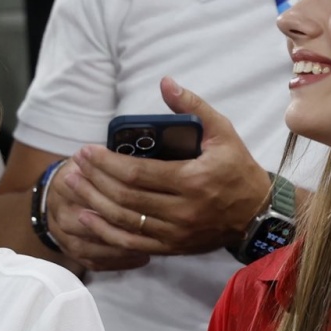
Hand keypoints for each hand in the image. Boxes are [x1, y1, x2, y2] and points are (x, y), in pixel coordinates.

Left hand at [56, 78, 273, 264]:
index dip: (107, 163)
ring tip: (74, 184)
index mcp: (193, 180)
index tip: (87, 149)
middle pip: (126, 197)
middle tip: (75, 163)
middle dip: (94, 179)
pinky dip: (106, 232)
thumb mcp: (223, 132)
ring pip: (124, 220)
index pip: (139, 173)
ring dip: (94, 202)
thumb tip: (165, 82)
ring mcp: (176, 233)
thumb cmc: (237, 169)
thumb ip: (193, 106)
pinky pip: (132, 243)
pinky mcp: (173, 247)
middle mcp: (183, 210)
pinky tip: (87, 217)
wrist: (256, 214)